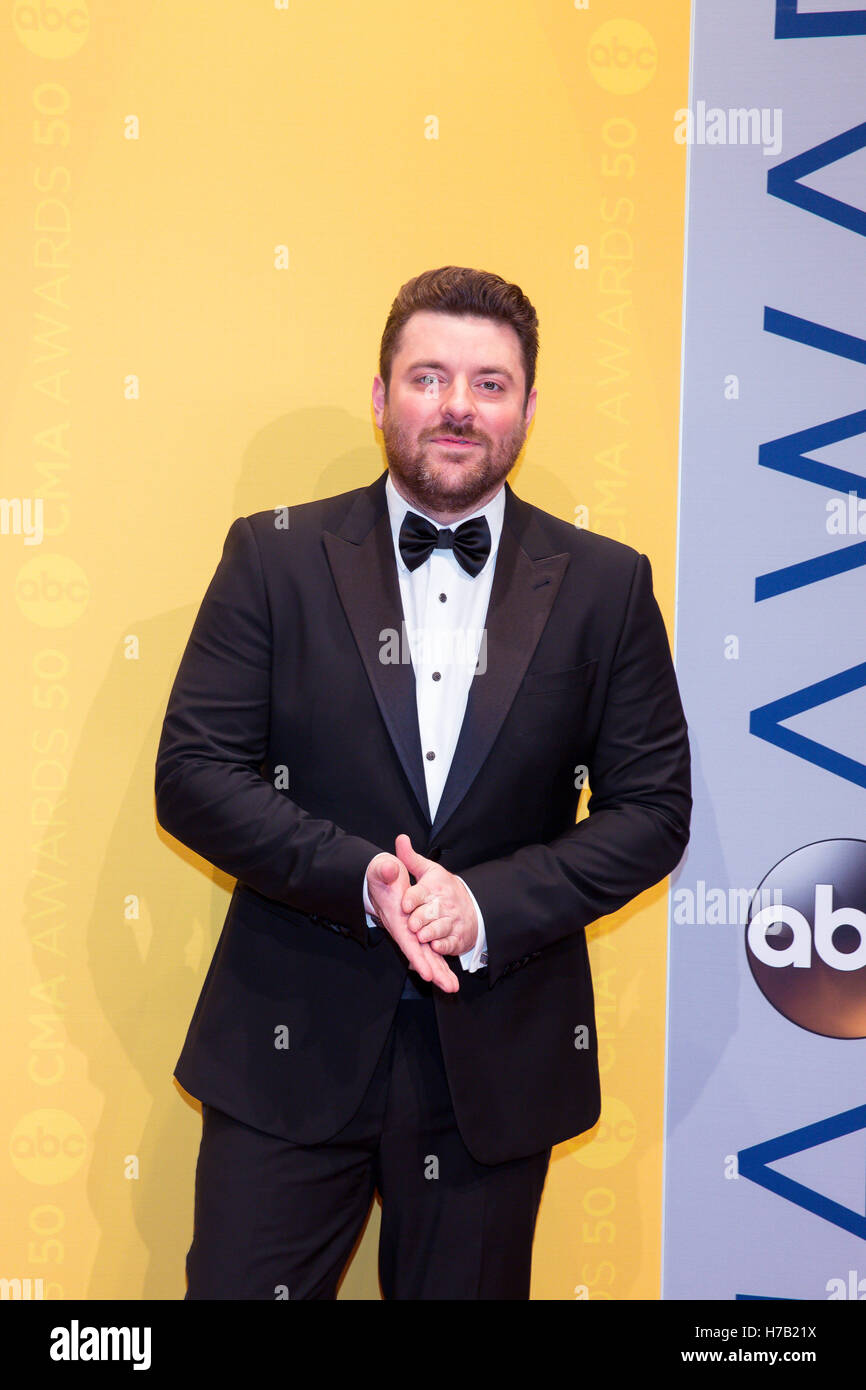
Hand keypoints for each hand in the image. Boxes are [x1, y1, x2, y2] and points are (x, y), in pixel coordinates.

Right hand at [366, 852, 458, 993]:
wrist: (381, 877)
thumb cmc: (382, 874)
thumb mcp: (381, 868)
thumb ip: (385, 869)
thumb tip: (391, 868)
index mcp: (396, 916)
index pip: (407, 940)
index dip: (417, 956)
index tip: (427, 972)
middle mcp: (403, 928)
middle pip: (419, 955)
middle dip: (433, 971)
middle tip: (449, 987)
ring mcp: (410, 932)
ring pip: (426, 956)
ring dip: (439, 972)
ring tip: (453, 987)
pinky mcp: (417, 932)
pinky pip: (430, 951)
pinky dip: (439, 964)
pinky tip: (449, 977)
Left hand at [395, 834, 478, 957]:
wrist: (473, 906)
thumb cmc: (444, 888)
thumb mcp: (429, 870)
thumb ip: (411, 858)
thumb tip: (400, 838)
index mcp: (434, 887)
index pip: (421, 892)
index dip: (412, 899)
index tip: (405, 904)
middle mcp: (443, 904)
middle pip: (429, 913)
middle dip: (420, 919)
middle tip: (412, 925)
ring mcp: (451, 921)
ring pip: (439, 928)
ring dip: (430, 933)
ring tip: (421, 936)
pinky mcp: (456, 938)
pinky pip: (449, 943)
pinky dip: (443, 946)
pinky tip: (435, 946)